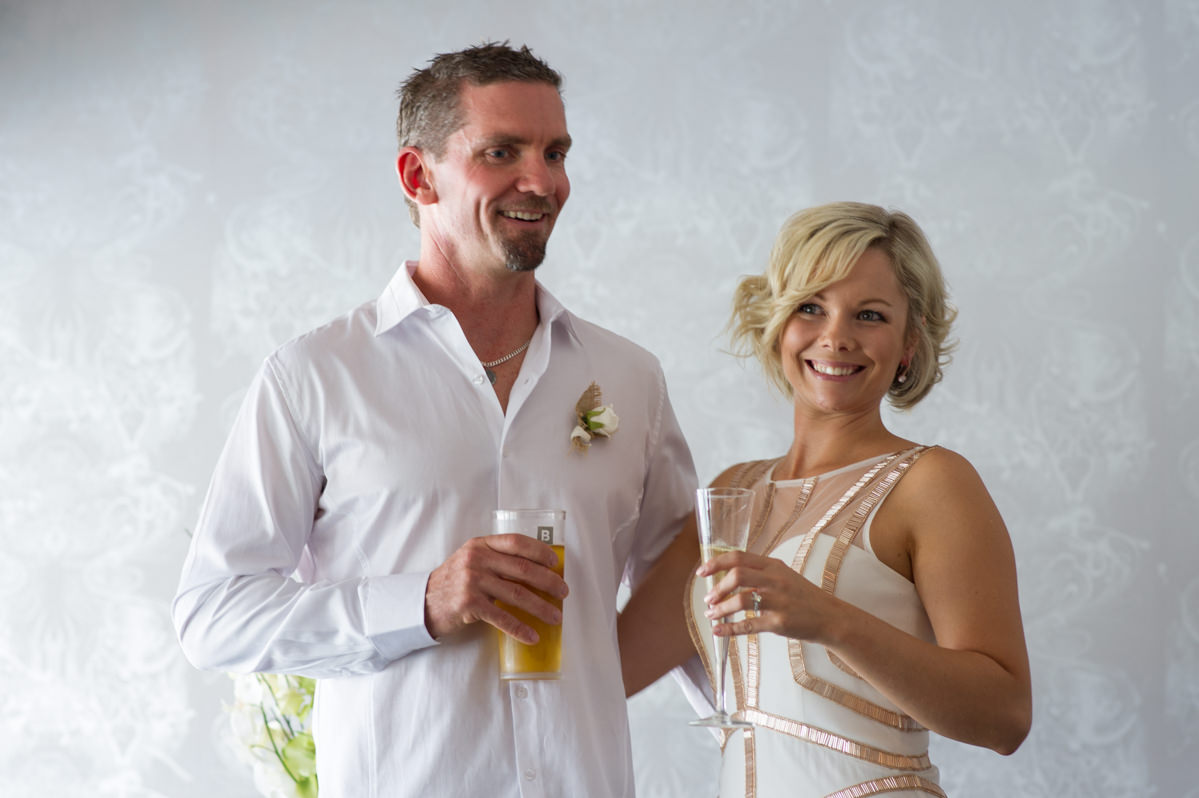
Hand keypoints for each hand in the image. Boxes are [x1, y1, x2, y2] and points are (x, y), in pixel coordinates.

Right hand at [425, 534, 567, 643]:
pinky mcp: (469, 604)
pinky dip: (519, 628)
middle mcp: (477, 559)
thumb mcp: (471, 561)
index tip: (555, 562)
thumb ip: (496, 559)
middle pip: (523, 569)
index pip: (516, 542)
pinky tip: (532, 635)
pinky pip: (501, 617)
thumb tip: (536, 571)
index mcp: (481, 544)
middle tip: (563, 592)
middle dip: (548, 582)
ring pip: (517, 594)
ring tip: (555, 616)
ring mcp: (473, 581)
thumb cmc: (453, 583)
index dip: (539, 551)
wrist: (422, 603)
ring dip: (541, 607)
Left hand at [697, 550, 831, 641]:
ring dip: (721, 609)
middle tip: (708, 599)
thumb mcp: (784, 575)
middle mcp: (775, 580)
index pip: (738, 557)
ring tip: (712, 615)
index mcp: (773, 565)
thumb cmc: (804, 596)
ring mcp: (778, 601)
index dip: (716, 563)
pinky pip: (748, 625)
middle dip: (717, 588)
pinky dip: (729, 628)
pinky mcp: (779, 622)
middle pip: (737, 576)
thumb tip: (728, 575)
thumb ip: (760, 572)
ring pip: (740, 600)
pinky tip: (719, 631)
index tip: (702, 572)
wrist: (831, 617)